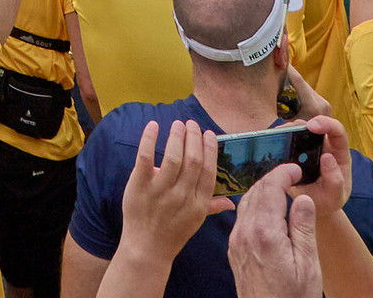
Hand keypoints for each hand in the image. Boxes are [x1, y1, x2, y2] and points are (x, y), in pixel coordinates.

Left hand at [112, 117, 220, 263]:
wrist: (146, 249)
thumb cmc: (173, 233)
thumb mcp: (196, 221)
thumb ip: (212, 206)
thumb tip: (232, 202)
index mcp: (198, 203)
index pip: (208, 170)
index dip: (209, 149)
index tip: (209, 134)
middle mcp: (181, 196)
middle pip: (192, 160)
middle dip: (194, 138)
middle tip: (191, 124)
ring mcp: (160, 192)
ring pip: (172, 157)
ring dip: (176, 136)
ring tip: (177, 124)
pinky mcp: (140, 186)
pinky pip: (145, 158)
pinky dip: (149, 139)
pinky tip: (153, 125)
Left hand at [223, 161, 322, 297]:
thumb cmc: (293, 297)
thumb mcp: (307, 263)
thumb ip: (303, 227)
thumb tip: (302, 198)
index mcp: (264, 233)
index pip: (269, 188)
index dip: (283, 173)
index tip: (296, 169)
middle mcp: (244, 233)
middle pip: (255, 191)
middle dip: (272, 178)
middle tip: (291, 175)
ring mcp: (236, 242)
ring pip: (245, 203)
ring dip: (262, 191)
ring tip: (282, 190)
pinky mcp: (234, 250)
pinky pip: (242, 218)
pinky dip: (255, 206)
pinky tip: (269, 211)